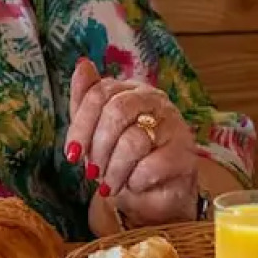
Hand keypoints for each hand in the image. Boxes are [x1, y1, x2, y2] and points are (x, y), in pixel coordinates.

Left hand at [66, 59, 199, 227]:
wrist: (156, 192)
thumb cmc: (124, 158)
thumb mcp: (97, 131)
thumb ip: (86, 100)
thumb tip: (82, 64)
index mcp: (131, 90)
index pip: (99, 93)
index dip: (81, 125)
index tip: (72, 153)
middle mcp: (155, 100)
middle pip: (116, 112)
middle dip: (98, 148)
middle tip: (93, 172)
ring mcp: (174, 125)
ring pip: (133, 141)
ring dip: (114, 170)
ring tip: (110, 184)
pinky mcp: (185, 154)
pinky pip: (151, 166)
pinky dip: (135, 181)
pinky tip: (134, 184)